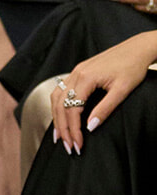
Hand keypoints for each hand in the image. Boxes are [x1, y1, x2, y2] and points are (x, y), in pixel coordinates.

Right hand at [50, 32, 156, 151]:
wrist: (137, 48)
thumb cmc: (133, 67)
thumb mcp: (122, 91)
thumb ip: (105, 109)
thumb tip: (90, 127)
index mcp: (86, 77)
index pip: (72, 109)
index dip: (73, 129)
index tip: (78, 144)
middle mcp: (76, 73)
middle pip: (60, 105)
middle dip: (62, 128)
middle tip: (67, 146)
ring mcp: (75, 71)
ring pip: (56, 97)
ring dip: (56, 118)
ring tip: (60, 135)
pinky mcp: (78, 71)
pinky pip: (61, 90)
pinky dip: (58, 106)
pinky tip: (60, 116)